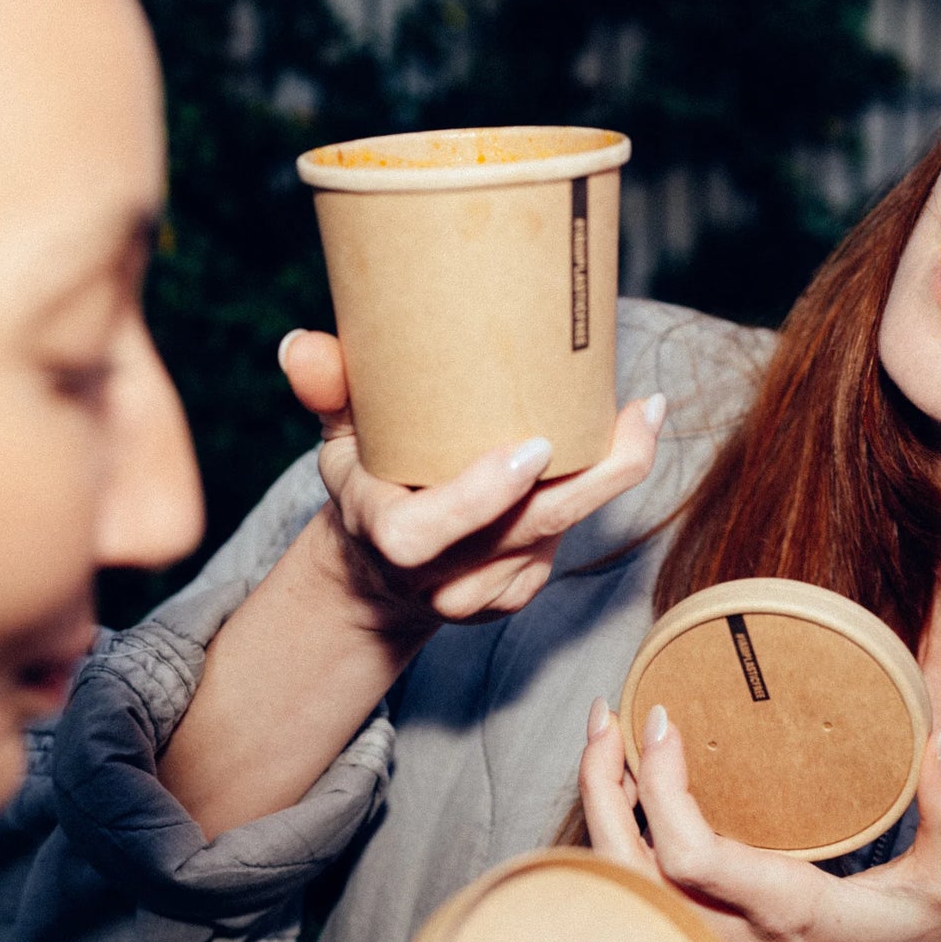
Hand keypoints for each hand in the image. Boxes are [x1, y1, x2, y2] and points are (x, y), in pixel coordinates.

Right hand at [280, 329, 664, 639]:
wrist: (379, 570)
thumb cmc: (365, 485)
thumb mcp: (337, 440)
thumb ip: (326, 392)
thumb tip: (300, 344)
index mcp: (389, 537)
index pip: (430, 531)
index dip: (484, 494)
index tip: (536, 446)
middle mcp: (438, 578)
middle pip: (528, 531)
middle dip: (596, 476)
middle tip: (640, 415)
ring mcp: (481, 596)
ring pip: (556, 537)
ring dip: (605, 480)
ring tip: (637, 418)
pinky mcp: (515, 596)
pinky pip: (560, 548)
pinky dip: (588, 502)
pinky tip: (606, 455)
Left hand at [578, 699, 940, 941]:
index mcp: (782, 907)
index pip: (691, 853)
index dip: (662, 787)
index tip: (662, 722)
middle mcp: (726, 929)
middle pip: (627, 863)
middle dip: (602, 783)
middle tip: (605, 716)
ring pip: (618, 879)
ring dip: (600, 806)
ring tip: (603, 740)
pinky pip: (631, 890)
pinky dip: (613, 836)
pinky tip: (619, 789)